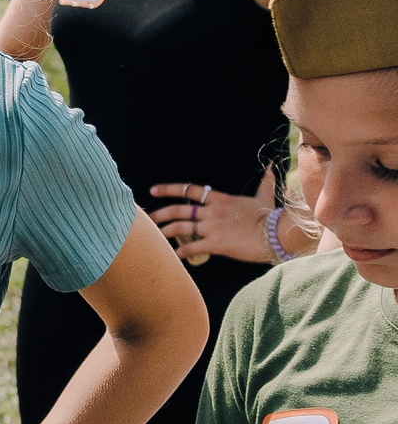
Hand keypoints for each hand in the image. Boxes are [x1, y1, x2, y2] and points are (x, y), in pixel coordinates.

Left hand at [148, 181, 273, 264]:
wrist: (278, 233)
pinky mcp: (216, 244)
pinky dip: (180, 252)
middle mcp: (213, 212)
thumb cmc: (271, 216)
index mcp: (221, 199)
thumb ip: (264, 183)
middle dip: (160, 214)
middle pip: (179, 210)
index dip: (169, 189)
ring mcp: (213, 227)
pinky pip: (192, 247)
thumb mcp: (265, 197)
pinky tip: (172, 256)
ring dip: (165, 232)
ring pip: (181, 228)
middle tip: (146, 219)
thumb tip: (271, 167)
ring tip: (154, 237)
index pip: (190, 190)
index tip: (153, 190)